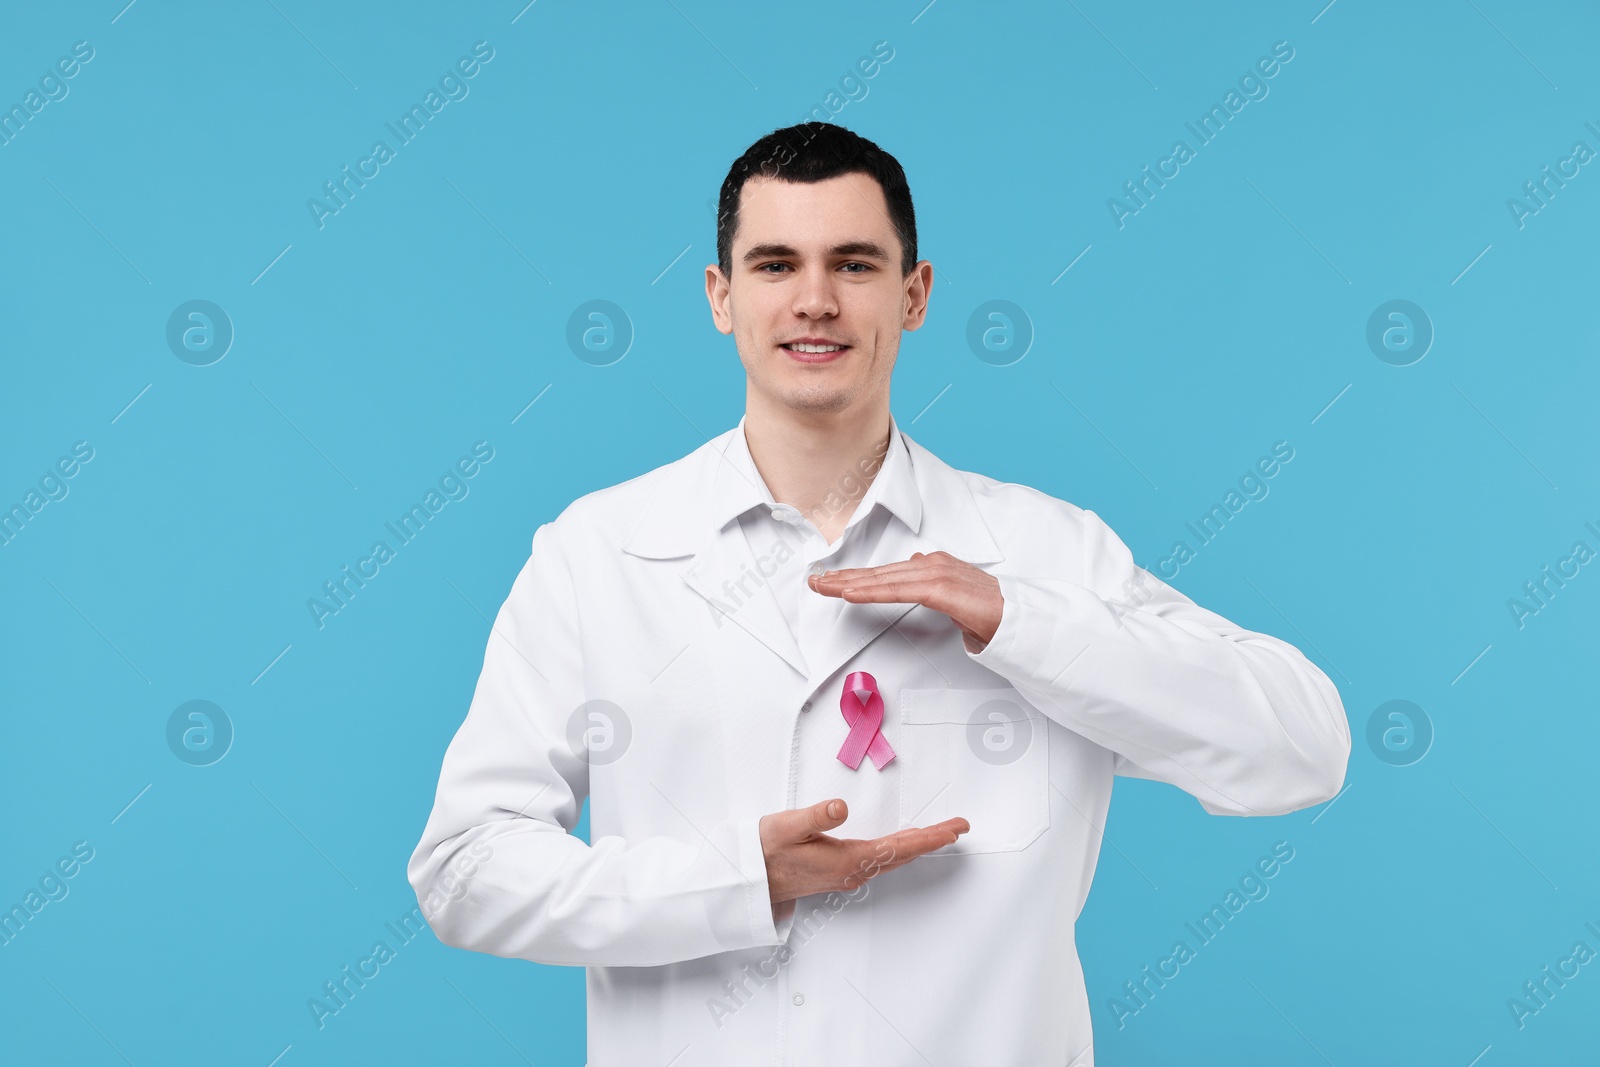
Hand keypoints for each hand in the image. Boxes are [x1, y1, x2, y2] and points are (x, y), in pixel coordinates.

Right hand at [759, 798, 968, 907]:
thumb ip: (815, 816)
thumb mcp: (787, 826)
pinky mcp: (841, 872)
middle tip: (960, 827)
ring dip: (919, 845)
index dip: (930, 838)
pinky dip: (901, 849)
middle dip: (933, 840)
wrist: (749, 879)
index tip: (954, 829)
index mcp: (847, 860)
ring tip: (941, 833)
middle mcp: (853, 871)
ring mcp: (848, 874)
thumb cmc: (765, 850)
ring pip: (894, 858)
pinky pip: (882, 860)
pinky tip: (905, 844)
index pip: (899, 847)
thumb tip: (841, 807)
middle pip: (903, 854)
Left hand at [808, 550, 1003, 653]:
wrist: (1019, 619)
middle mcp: (932, 564)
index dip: (856, 577)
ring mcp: (937, 573)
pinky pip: (899, 591)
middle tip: (814, 582)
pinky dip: (871, 592)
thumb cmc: (989, 613)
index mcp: (933, 565)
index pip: (886, 573)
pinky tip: (850, 594)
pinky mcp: (941, 588)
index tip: (830, 582)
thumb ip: (932, 587)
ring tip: (823, 588)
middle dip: (843, 578)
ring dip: (849, 584)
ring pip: (883, 580)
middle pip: (879, 573)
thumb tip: (915, 572)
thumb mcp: (953, 600)